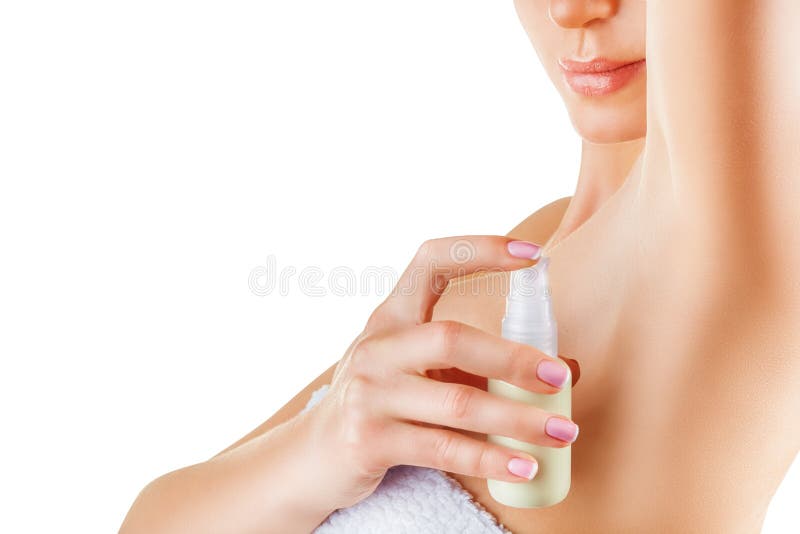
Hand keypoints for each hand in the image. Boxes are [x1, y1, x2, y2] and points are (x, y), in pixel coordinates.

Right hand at [298, 236, 580, 510]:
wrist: (316, 454)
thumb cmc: (383, 401)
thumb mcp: (416, 369)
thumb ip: (476, 362)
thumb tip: (562, 370)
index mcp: (392, 317)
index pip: (431, 263)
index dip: (480, 250)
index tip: (532, 254)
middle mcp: (377, 348)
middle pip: (451, 338)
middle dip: (513, 359)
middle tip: (558, 378)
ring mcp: (370, 394)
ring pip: (457, 403)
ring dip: (517, 419)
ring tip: (562, 432)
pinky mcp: (371, 441)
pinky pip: (444, 450)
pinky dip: (491, 460)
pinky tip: (525, 467)